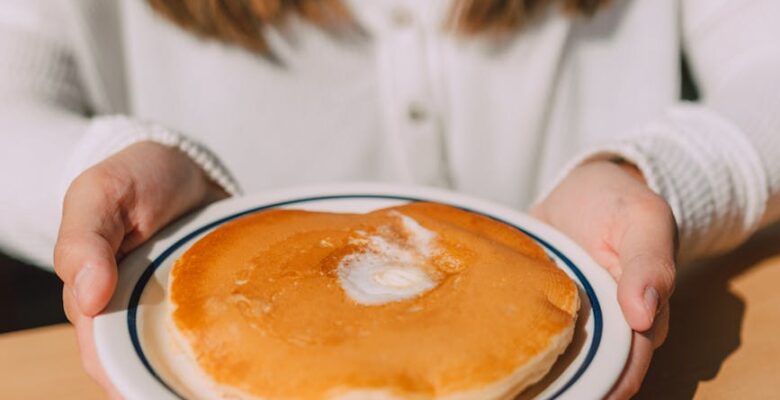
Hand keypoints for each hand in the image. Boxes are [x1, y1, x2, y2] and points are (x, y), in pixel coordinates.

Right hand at [54, 142, 227, 396]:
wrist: (185, 166)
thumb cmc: (134, 178)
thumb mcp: (99, 195)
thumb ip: (85, 241)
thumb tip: (90, 299)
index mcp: (97, 302)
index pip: (104, 356)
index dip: (124, 377)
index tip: (151, 386)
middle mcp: (136, 315)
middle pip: (151, 365)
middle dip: (173, 379)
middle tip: (212, 387)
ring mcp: (178, 311)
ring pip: (190, 356)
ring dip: (210, 368)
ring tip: (238, 380)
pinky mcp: (214, 303)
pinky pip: (226, 331)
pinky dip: (242, 342)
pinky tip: (266, 352)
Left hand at [531, 160, 675, 398]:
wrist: (582, 188)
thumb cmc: (620, 203)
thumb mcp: (643, 221)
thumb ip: (650, 265)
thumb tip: (643, 316)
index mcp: (639, 317)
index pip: (628, 361)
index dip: (609, 382)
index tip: (585, 394)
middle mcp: (605, 326)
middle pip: (590, 369)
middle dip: (573, 387)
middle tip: (536, 396)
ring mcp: (568, 320)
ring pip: (557, 359)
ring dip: (540, 376)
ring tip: (511, 391)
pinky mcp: (538, 308)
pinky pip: (527, 333)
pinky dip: (513, 348)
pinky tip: (489, 365)